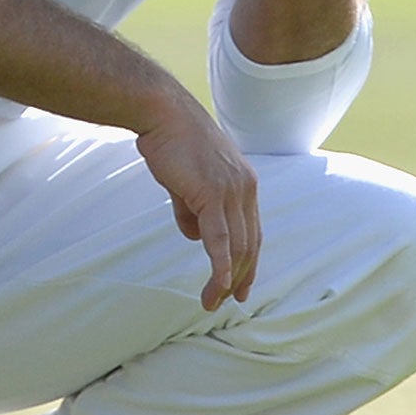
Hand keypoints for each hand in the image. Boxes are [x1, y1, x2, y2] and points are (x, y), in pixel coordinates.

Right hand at [134, 96, 260, 310]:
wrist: (163, 113)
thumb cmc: (172, 141)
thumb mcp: (188, 181)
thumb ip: (193, 209)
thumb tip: (194, 235)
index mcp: (245, 184)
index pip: (253, 231)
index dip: (248, 261)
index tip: (241, 285)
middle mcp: (246, 188)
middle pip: (249, 243)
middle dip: (240, 276)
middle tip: (227, 301)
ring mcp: (232, 191)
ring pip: (237, 246)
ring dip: (226, 278)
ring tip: (212, 300)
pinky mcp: (213, 194)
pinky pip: (220, 239)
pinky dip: (220, 265)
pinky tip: (218, 284)